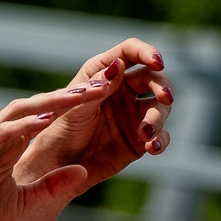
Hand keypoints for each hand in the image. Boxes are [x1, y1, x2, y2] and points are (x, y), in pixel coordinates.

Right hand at [0, 72, 118, 220]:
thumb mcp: (22, 203)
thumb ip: (50, 186)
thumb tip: (83, 170)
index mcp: (9, 145)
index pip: (47, 117)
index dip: (75, 106)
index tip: (106, 96)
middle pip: (39, 106)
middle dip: (71, 95)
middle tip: (106, 83)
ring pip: (21, 111)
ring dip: (52, 102)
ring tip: (82, 94)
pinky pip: (1, 133)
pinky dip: (23, 125)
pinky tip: (47, 119)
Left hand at [16, 38, 173, 192]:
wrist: (56, 168)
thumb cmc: (59, 132)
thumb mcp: (74, 108)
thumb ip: (96, 87)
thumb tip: (119, 63)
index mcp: (104, 75)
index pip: (130, 53)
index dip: (147, 52)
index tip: (157, 62)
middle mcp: (123, 91)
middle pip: (152, 78)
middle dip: (161, 86)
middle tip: (165, 97)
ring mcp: (133, 115)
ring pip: (160, 107)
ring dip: (158, 118)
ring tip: (145, 133)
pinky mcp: (140, 140)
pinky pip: (160, 136)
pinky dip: (161, 140)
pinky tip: (153, 148)